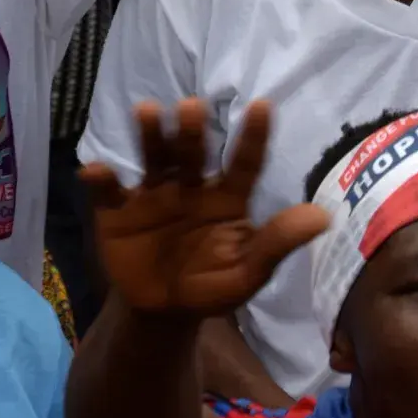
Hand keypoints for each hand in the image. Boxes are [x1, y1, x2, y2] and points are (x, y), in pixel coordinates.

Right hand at [81, 100, 327, 318]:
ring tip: (148, 113)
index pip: (244, 164)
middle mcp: (190, 186)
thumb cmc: (209, 287)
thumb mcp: (246, 273)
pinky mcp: (117, 210)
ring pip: (152, 158)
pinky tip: (94, 171)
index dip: (253, 137)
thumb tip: (323, 217)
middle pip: (193, 154)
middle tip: (192, 106)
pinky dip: (100, 180)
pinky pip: (108, 192)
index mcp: (226, 198)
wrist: (161, 312)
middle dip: (193, 131)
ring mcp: (152, 194)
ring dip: (151, 136)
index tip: (263, 105)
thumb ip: (276, 244)